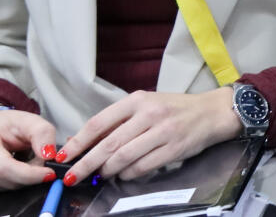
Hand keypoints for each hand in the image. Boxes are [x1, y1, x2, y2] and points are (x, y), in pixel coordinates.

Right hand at [0, 109, 57, 198]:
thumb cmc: (5, 125)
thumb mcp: (28, 120)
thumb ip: (43, 134)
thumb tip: (49, 155)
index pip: (5, 168)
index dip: (30, 174)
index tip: (50, 173)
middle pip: (7, 181)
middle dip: (30, 175)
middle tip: (39, 161)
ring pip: (6, 189)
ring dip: (23, 180)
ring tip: (24, 161)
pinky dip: (13, 184)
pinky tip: (13, 170)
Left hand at [58, 89, 239, 184]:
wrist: (212, 112)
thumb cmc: (175, 109)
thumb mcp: (147, 105)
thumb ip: (121, 121)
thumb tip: (88, 142)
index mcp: (138, 100)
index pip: (100, 122)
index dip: (78, 141)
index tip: (63, 155)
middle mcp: (149, 114)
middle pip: (108, 144)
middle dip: (86, 164)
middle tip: (72, 176)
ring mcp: (162, 132)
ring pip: (123, 158)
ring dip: (107, 171)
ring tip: (101, 175)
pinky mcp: (173, 149)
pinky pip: (142, 168)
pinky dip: (128, 175)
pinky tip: (124, 174)